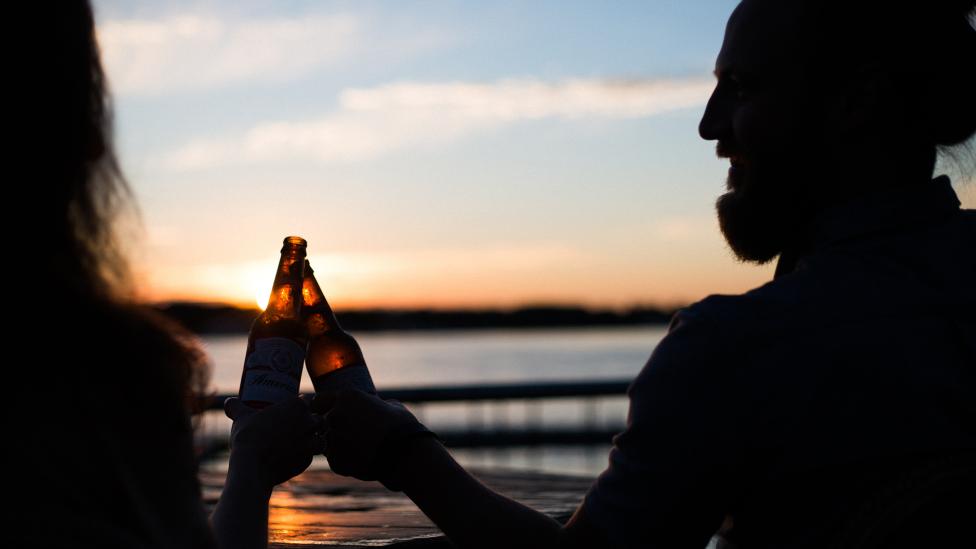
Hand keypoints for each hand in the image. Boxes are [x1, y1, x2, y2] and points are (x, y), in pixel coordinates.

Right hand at [224, 395, 320, 488]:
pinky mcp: (308, 460)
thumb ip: (235, 407)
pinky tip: (297, 457)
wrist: (252, 465)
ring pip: (322, 438)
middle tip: (300, 426)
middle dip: (313, 422)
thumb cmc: (248, 436)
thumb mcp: (240, 417)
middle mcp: (308, 422)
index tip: (293, 410)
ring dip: (315, 439)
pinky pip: (312, 456)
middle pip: (319, 419)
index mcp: (297, 406)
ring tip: (304, 442)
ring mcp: (310, 442)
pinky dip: (306, 456)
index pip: (307, 401)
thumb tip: (228, 402)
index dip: (302, 405)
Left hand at [314, 390, 431, 484]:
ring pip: (327, 443)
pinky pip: (335, 460)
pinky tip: (362, 460)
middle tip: (350, 434)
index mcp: (345, 398)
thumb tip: (374, 405)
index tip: (330, 413)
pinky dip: (345, 461)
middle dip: (333, 428)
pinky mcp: (335, 461)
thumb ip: (373, 404)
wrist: (406, 453)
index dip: (324, 408)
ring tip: (360, 449)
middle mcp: (334, 416)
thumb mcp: (390, 406)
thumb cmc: (401, 426)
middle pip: (322, 423)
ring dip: (338, 445)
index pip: (318, 401)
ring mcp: (333, 440)